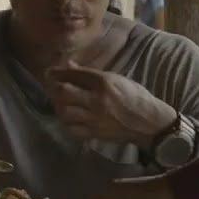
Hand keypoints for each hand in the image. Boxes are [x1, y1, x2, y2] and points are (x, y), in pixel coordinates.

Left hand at [45, 61, 176, 145]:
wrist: (149, 122)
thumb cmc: (134, 96)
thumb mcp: (115, 79)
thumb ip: (90, 74)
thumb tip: (69, 65)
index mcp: (104, 82)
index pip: (73, 74)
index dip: (57, 73)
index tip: (49, 73)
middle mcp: (97, 99)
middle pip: (63, 92)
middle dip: (54, 88)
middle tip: (52, 88)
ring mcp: (95, 118)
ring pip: (64, 112)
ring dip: (58, 106)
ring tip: (60, 103)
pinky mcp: (95, 133)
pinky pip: (72, 129)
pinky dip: (66, 123)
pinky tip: (69, 118)